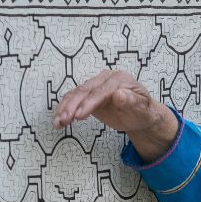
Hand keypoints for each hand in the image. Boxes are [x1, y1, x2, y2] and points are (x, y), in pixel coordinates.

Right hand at [51, 70, 178, 160]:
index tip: (79, 116)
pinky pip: (74, 100)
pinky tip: (58, 121)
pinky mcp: (88, 95)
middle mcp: (105, 79)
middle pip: (85, 90)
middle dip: (73, 106)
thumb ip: (131, 101)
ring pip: (76, 94)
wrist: (140, 115)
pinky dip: (64, 109)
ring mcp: (95, 86)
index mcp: (118, 79)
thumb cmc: (142, 111)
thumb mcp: (141, 108)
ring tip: (58, 123)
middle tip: (64, 120)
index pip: (101, 90)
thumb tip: (119, 94)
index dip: (89, 103)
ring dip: (65, 108)